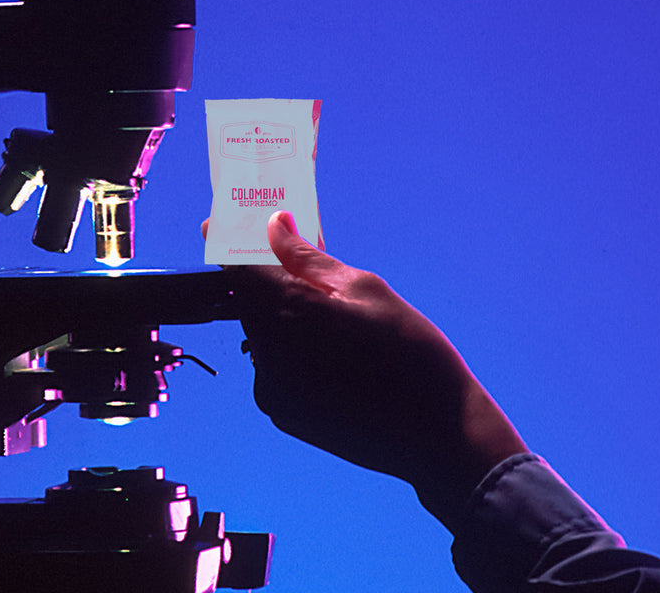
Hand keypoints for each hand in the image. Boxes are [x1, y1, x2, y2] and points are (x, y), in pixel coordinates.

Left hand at [219, 211, 526, 528]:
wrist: (437, 434)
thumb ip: (308, 259)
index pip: (238, 268)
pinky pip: (276, 367)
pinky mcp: (282, 414)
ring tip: (336, 320)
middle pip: (251, 302)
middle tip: (304, 271)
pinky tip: (337, 355)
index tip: (222, 226)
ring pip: (264, 335)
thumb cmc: (411, 351)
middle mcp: (269, 353)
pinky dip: (294, 351)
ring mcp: (272, 389)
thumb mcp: (365, 290)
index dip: (228, 242)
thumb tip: (274, 228)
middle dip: (270, 281)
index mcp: (289, 312)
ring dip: (285, 318)